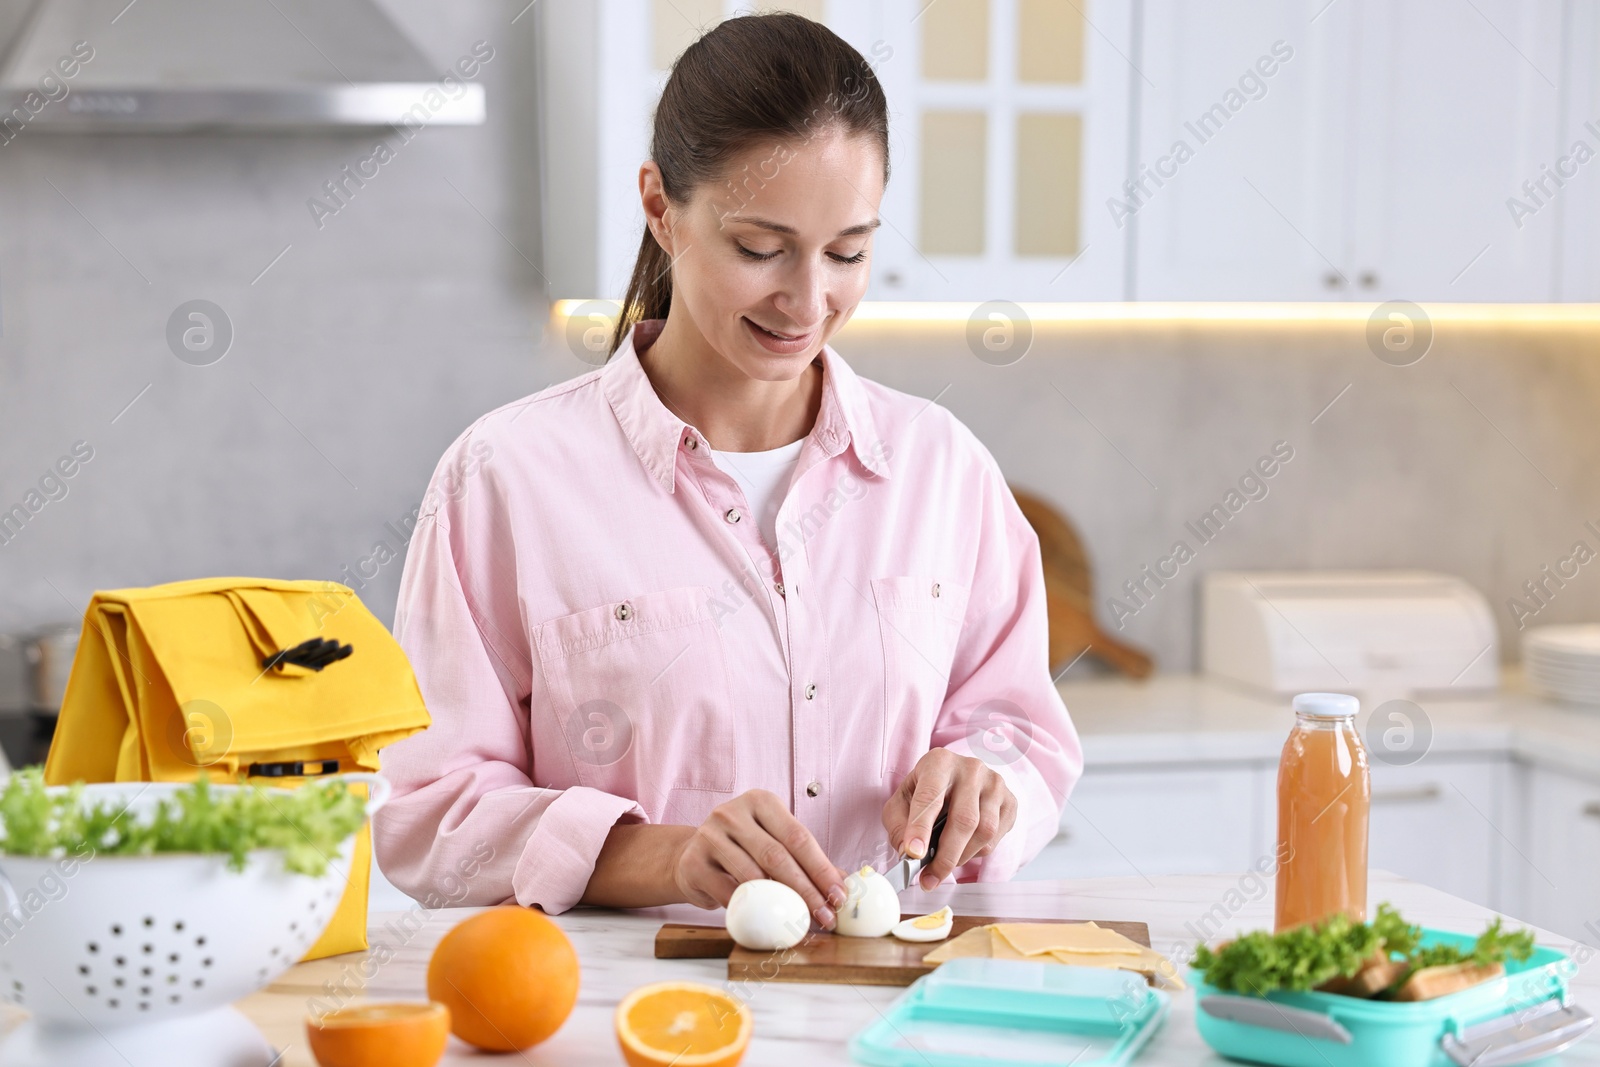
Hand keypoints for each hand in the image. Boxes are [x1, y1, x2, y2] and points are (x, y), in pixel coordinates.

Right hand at [670, 789, 847, 928]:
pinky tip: (766, 920)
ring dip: (781, 904)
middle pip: (777, 856)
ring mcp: (709, 836)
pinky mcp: (694, 863)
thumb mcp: (774, 842)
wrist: (693, 855)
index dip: (821, 869)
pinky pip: (728, 892)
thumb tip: (843, 882)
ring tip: (801, 922)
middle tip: (825, 915)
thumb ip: (805, 858)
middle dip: (806, 890)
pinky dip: (750, 909)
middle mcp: (732, 813)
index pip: (798, 836)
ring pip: (753, 876)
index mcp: (760, 801)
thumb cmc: (743, 849)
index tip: (838, 895)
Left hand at [883, 748, 1016, 889]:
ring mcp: (995, 784)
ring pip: (984, 832)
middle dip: (945, 856)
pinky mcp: (1010, 801)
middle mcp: (971, 769)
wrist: (958, 777)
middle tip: (930, 878)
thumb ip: (898, 825)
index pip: (930, 797)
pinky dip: (977, 853)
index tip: (914, 854)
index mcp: (939, 762)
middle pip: (964, 819)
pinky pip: (996, 838)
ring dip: (961, 857)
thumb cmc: (928, 790)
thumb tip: (908, 854)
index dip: (920, 828)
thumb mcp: (903, 799)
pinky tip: (963, 849)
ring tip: (944, 865)